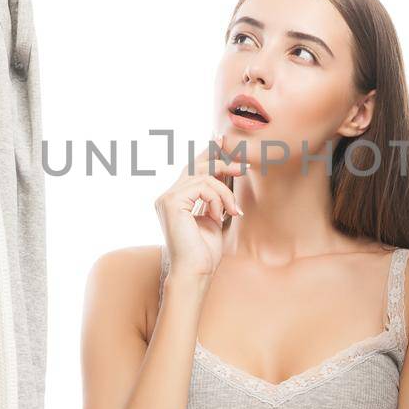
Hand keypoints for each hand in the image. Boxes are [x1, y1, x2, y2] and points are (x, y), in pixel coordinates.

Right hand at [155, 136, 243, 278]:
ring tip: (233, 211)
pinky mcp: (171, 202)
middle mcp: (168, 196)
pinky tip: (220, 216)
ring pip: (203, 176)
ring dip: (225, 192)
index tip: (221, 137)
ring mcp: (167, 198)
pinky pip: (202, 186)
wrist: (196, 271)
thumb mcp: (216, 216)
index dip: (207, 151)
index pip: (192, 168)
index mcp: (176, 199)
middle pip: (195, 164)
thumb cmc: (205, 252)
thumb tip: (230, 171)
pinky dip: (217, 199)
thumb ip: (218, 195)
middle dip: (221, 161)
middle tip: (242, 166)